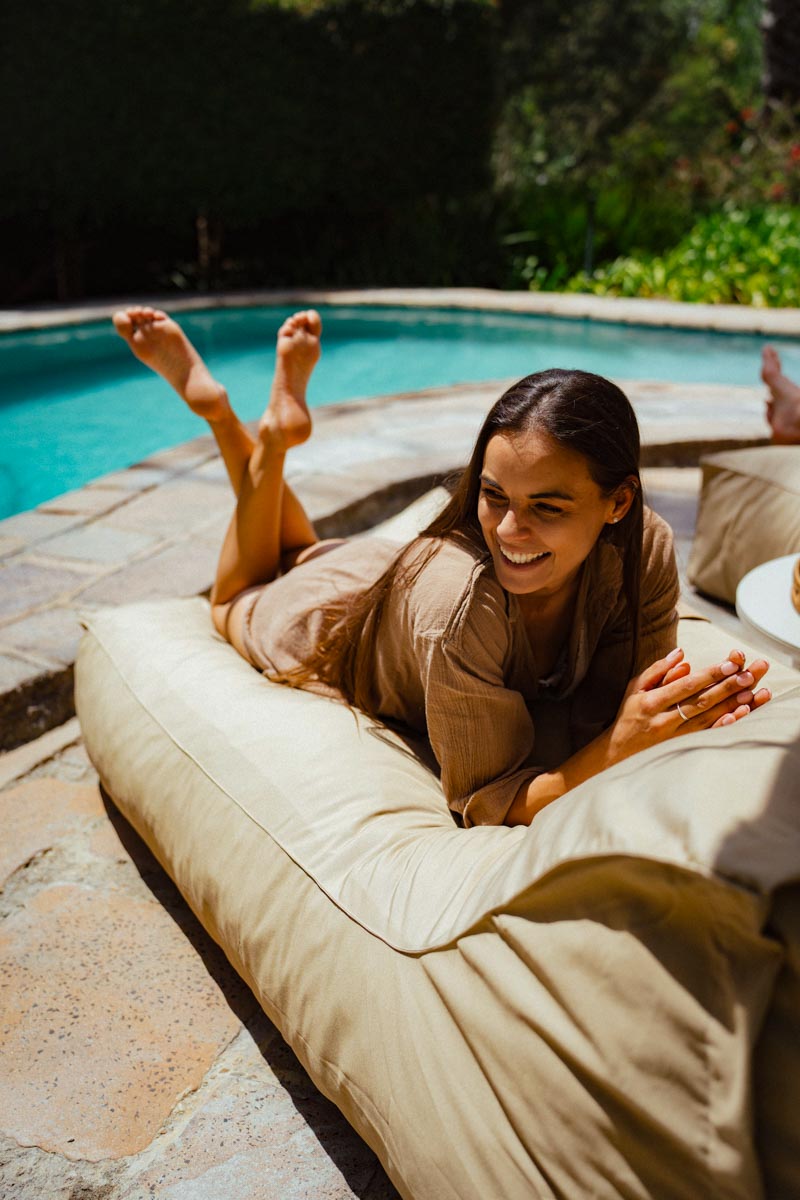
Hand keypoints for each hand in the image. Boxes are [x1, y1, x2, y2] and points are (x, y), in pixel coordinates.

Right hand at [606, 646, 771, 763]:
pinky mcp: (682, 748)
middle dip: (728, 687)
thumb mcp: (635, 689)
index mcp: (651, 703)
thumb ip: (658, 670)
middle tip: (750, 675)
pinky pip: (706, 736)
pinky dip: (723, 726)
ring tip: (752, 692)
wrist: (618, 753)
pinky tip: (738, 717)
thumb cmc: (629, 716)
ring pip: (708, 719)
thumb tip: (681, 654)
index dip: (709, 675)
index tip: (731, 664)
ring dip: (732, 705)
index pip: (686, 686)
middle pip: (701, 701)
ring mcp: (674, 738)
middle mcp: (664, 721)